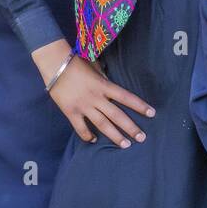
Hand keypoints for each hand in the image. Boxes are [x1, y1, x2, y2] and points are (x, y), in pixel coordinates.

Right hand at [32, 40, 154, 148]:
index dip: (140, 106)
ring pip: (102, 124)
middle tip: (142, 138)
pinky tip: (94, 140)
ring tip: (125, 145)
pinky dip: (88, 136)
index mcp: (104, 85)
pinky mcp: (71, 112)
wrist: (54, 64)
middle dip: (131, 127)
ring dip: (115, 136)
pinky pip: (81, 128)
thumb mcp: (95, 67)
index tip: (152, 113)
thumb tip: (113, 87)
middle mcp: (96, 97)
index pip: (126, 97)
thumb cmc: (76, 62)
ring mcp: (83, 106)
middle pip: (117, 115)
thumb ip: (105, 78)